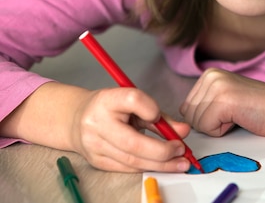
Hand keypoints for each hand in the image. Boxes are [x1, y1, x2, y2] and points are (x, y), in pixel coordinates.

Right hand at [70, 87, 191, 172]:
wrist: (76, 118)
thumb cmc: (112, 108)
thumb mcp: (134, 104)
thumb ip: (160, 116)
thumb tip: (184, 131)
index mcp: (107, 100)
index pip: (132, 100)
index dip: (151, 108)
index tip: (158, 114)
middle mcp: (97, 123)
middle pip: (133, 142)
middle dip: (163, 150)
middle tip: (181, 150)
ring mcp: (94, 145)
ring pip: (132, 159)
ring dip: (161, 164)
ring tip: (179, 162)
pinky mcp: (96, 161)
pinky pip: (127, 167)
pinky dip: (148, 166)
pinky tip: (162, 165)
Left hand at [179, 68, 264, 137]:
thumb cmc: (259, 108)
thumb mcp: (226, 97)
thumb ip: (204, 102)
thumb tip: (181, 114)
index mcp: (209, 74)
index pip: (187, 108)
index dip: (207, 118)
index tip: (229, 110)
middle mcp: (210, 76)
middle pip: (190, 116)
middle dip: (211, 123)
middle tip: (236, 113)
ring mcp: (216, 87)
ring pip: (197, 123)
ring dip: (217, 127)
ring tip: (239, 114)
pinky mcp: (223, 101)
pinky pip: (207, 128)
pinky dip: (223, 131)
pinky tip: (240, 118)